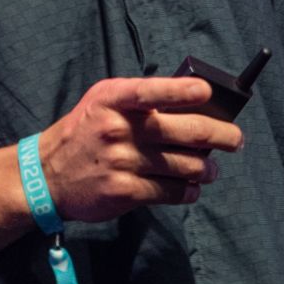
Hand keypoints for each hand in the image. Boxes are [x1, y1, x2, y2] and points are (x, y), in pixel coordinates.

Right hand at [35, 76, 243, 222]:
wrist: (48, 174)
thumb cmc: (85, 130)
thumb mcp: (103, 101)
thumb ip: (139, 98)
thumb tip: (191, 103)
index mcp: (114, 99)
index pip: (152, 90)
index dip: (183, 91)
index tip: (208, 94)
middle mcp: (119, 129)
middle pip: (185, 132)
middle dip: (221, 136)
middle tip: (236, 140)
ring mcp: (122, 162)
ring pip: (184, 165)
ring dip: (207, 169)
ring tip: (211, 170)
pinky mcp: (125, 192)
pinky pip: (170, 192)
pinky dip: (188, 192)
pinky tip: (192, 189)